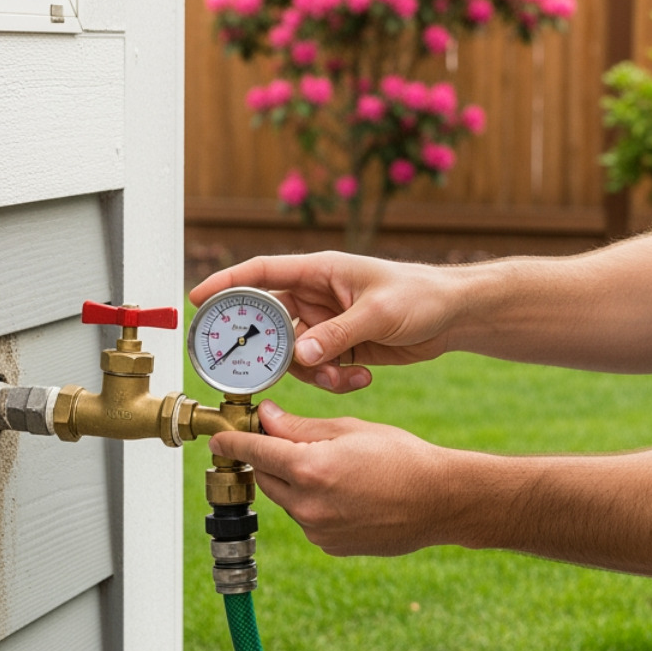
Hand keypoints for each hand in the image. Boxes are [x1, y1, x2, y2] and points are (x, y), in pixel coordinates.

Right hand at [190, 252, 464, 393]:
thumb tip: (299, 356)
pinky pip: (319, 369)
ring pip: (294, 355)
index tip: (198, 299)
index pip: (263, 273)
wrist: (454, 316)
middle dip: (269, 349)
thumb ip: (337, 334)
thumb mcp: (378, 313)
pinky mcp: (341, 347)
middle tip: (268, 369)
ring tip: (344, 375)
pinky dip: (334, 379)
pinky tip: (363, 378)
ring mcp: (327, 323)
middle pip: (271, 322)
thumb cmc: (421, 295)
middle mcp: (317, 296)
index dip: (227, 284)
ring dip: (312, 372)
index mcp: (321, 271)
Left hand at [208, 401, 461, 555]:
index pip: (254, 452)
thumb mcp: (350, 430)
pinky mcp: (330, 545)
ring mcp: (318, 530)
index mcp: (310, 469)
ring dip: (294, 481)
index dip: (233, 443)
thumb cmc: (402, 457)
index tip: (219, 440)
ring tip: (334, 467)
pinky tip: (346, 491)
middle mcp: (307, 505)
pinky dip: (314, 502)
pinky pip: (308, 518)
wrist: (439, 501)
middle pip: (266, 476)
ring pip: (287, 499)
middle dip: (270, 458)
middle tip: (286, 440)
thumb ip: (301, 428)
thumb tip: (268, 417)